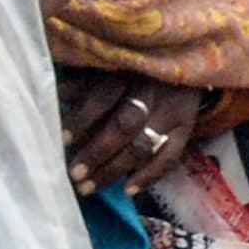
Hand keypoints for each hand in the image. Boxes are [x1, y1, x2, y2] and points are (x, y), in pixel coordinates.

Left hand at [60, 73, 206, 195]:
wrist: (189, 58)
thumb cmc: (141, 63)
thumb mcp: (114, 64)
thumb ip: (88, 81)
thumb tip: (58, 97)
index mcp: (130, 70)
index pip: (103, 98)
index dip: (82, 120)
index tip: (62, 141)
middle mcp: (153, 91)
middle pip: (124, 125)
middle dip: (97, 153)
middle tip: (74, 174)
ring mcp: (172, 111)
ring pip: (143, 145)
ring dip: (115, 169)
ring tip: (89, 187)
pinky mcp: (187, 127)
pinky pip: (169, 157)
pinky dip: (149, 176)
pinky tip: (128, 190)